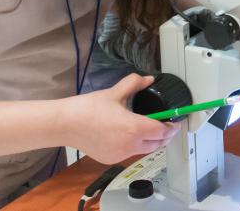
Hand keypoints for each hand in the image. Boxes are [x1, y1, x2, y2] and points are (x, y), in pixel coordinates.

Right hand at [62, 74, 181, 163]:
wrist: (65, 124)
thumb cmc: (88, 108)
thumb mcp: (114, 92)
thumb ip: (134, 84)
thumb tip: (149, 79)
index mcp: (134, 128)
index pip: (163, 132)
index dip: (172, 127)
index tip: (174, 122)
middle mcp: (130, 145)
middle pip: (158, 144)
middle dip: (164, 135)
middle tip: (164, 125)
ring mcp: (120, 155)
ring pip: (144, 150)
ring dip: (150, 141)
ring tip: (145, 128)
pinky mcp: (111, 159)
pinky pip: (129, 153)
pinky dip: (134, 146)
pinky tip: (126, 135)